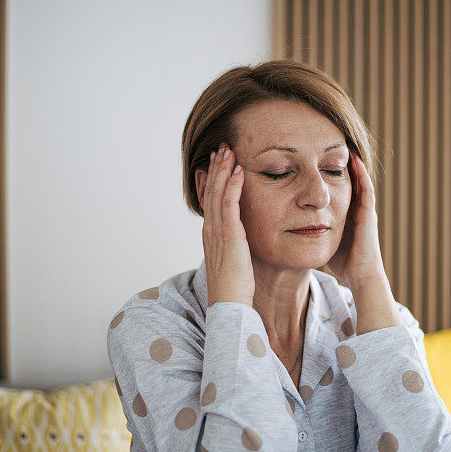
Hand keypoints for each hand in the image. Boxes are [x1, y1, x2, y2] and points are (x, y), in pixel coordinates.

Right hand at [201, 143, 254, 307]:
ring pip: (218, 193)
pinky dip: (233, 186)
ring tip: (228, 151)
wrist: (229, 304)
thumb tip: (240, 238)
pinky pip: (229, 205)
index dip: (213, 179)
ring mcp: (218, 232)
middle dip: (217, 168)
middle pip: (211, 191)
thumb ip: (235, 245)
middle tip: (221, 147)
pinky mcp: (229, 236)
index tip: (218, 162)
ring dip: (223, 170)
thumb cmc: (234, 287)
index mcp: (212, 234)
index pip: (210, 200)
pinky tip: (238, 171)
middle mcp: (211, 230)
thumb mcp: (234, 260)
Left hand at [324, 150, 384, 289]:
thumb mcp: (322, 237)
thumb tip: (287, 220)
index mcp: (344, 211)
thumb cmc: (341, 261)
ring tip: (343, 141)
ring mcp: (364, 209)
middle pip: (346, 177)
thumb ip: (310, 227)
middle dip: (338, 160)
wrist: (359, 276)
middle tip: (329, 140)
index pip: (335, 184)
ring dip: (352, 161)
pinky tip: (354, 160)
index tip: (314, 154)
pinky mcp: (369, 214)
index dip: (327, 169)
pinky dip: (361, 173)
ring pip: (358, 178)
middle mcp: (355, 207)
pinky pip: (366, 188)